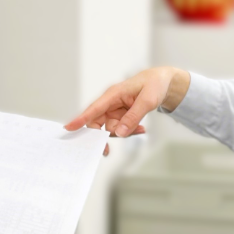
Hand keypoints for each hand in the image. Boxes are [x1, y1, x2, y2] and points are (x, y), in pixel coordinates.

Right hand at [67, 67, 190, 137]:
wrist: (163, 82)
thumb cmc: (154, 85)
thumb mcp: (147, 100)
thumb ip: (133, 117)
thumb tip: (119, 133)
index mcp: (113, 94)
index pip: (94, 109)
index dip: (80, 119)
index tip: (69, 128)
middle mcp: (111, 103)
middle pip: (98, 123)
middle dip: (105, 136)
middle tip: (107, 151)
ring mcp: (116, 110)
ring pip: (112, 128)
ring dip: (125, 132)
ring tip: (141, 128)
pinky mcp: (122, 115)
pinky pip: (122, 128)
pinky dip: (131, 130)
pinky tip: (142, 128)